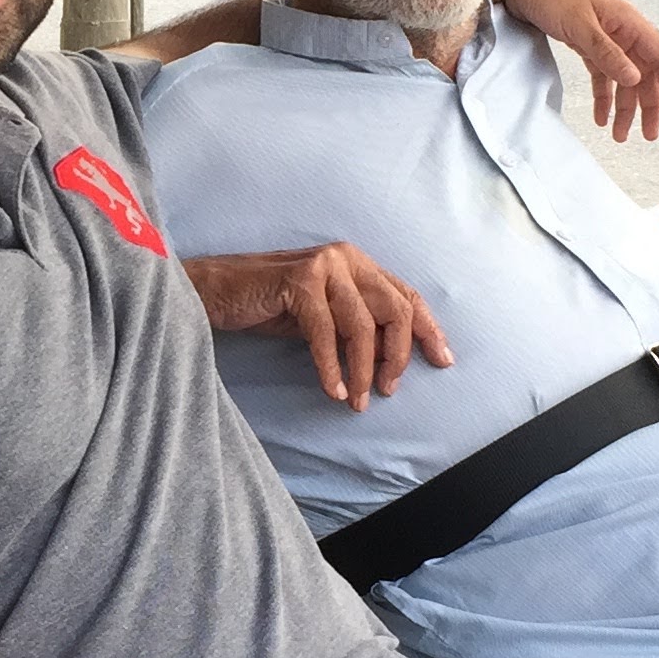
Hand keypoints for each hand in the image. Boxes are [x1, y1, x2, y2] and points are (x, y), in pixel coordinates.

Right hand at [186, 245, 453, 411]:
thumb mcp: (323, 317)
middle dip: (397, 356)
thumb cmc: (268, 306)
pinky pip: (326, 332)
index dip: (428, 330)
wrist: (215, 292)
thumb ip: (356, 328)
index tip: (442, 361)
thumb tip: (391, 362)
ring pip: (362, 325)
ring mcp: (324, 265)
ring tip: (357, 400)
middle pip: (395, 310)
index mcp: (357, 262)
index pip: (407, 296)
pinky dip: (330, 366)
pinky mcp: (300, 281)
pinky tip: (333, 390)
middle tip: (387, 390)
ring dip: (362, 370)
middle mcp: (346, 257)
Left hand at [491, 0, 658, 141]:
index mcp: (628, 22)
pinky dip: (603, 97)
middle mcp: (621, 31)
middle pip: (645, 73)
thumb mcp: (580, 24)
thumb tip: (635, 79)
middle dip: (649, 105)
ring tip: (619, 135)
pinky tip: (601, 117)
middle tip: (648, 135)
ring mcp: (604, 38)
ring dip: (624, 107)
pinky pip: (601, 76)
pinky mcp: (585, 44)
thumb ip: (607, 53)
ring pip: (623, 78)